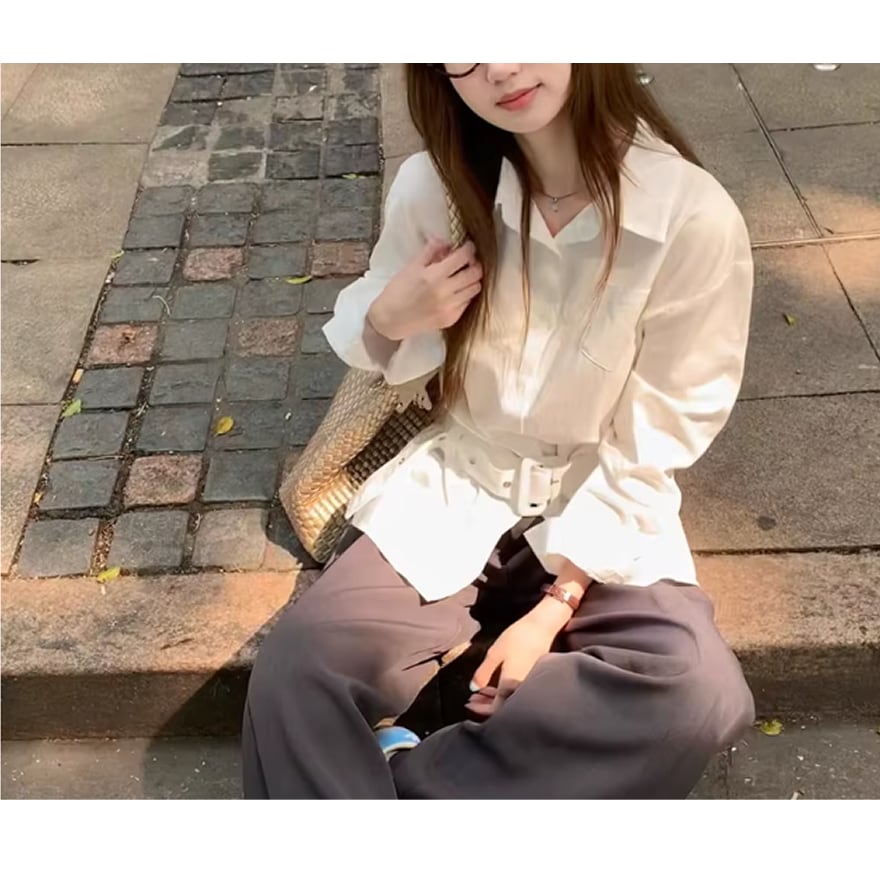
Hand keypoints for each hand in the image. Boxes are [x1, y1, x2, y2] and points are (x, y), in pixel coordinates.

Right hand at [367, 237, 482, 340]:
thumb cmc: (397, 292)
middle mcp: (445, 292)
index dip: (469, 248)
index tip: (467, 247)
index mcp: (434, 275)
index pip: (463, 257)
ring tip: (462, 277)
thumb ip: (431, 251)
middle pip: (475, 273)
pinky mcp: (451, 319)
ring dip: (472, 280)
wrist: (390, 320)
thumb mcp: (411, 267)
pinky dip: (465, 294)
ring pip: (475, 288)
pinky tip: (455, 292)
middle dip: (474, 264)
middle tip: (467, 262)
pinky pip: (467, 303)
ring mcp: (449, 308)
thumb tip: (447, 242)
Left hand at [466, 615, 555, 720]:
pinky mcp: (531, 680)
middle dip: (484, 706)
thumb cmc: (517, 638)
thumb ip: (482, 673)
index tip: (467, 703)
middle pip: (502, 708)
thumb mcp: (494, 654)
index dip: (480, 710)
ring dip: (492, 699)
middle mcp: (521, 691)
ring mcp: (528, 686)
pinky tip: (493, 686)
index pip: (494, 710)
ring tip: (479, 692)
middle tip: (471, 700)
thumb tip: (473, 689)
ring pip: (508, 701)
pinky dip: (502, 693)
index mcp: (510, 687)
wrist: (541, 627)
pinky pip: (514, 693)